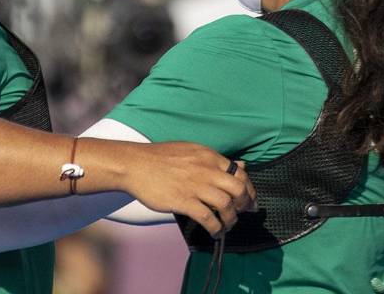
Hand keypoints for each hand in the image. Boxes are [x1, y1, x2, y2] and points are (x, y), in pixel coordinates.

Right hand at [119, 142, 255, 237]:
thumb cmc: (159, 158)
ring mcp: (195, 185)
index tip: (249, 200)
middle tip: (242, 213)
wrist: (135, 164)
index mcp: (208, 156)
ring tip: (226, 225)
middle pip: (238, 189)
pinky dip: (216, 228)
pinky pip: (208, 218)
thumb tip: (240, 165)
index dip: (248, 189)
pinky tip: (214, 232)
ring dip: (231, 219)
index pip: (239, 173)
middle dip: (245, 204)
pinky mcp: (183, 201)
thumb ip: (215, 160)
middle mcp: (206, 170)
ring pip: (226, 205)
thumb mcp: (191, 151)